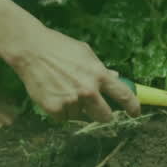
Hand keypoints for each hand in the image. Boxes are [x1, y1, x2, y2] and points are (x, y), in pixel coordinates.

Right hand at [5, 26, 140, 122]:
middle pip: (105, 116)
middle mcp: (87, 91)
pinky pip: (65, 117)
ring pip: (82, 116)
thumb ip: (101, 68)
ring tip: (66, 89)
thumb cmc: (60, 48)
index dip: (133, 107)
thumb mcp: (85, 53)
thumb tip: (116, 78)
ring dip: (78, 109)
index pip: (123, 96)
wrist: (31, 50)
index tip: (135, 113)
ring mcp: (70, 101)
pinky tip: (55, 93)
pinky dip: (63, 110)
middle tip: (101, 111)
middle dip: (105, 115)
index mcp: (98, 74)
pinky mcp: (55, 109)